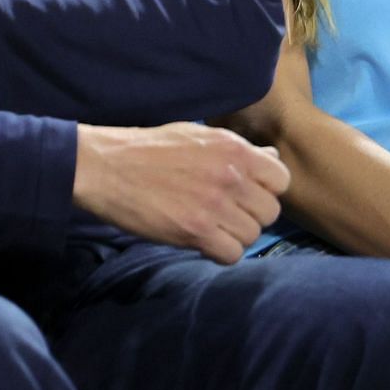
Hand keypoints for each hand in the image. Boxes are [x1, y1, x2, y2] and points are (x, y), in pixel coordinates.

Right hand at [73, 122, 288, 262]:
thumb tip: (272, 160)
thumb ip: (239, 150)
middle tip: (228, 214)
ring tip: (213, 228)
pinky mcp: (195, 231)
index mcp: (235, 149)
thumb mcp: (200, 136)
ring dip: (235, 235)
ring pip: (252, 235)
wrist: (108, 167)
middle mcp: (231, 176)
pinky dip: (221, 253)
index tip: (248, 194)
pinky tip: (204, 242)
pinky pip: (231, 254)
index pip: (282, 179)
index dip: (268, 190)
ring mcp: (215, 205)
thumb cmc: (151, 149)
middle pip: (270, 211)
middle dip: (252, 216)